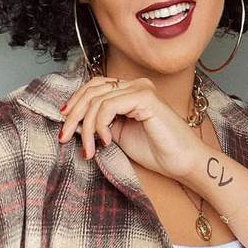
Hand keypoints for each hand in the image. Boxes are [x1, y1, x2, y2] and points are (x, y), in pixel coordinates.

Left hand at [58, 75, 204, 179]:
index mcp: (130, 90)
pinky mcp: (145, 98)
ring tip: (89, 149)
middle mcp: (135, 84)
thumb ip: (101, 123)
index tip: (64, 125)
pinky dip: (100, 125)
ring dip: (86, 127)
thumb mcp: (119, 134)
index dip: (75, 102)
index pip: (94, 86)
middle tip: (64, 137)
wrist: (183, 163)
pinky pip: (109, 106)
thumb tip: (73, 121)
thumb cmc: (157, 151)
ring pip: (97, 100)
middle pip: (92, 89)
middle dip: (74, 114)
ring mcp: (141, 89)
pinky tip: (106, 141)